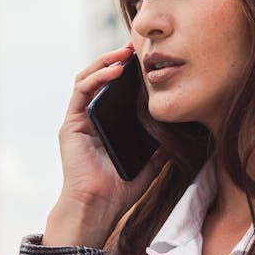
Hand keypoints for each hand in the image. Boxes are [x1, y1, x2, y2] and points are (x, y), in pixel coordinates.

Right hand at [43, 45, 164, 246]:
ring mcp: (79, 120)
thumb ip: (160, 144)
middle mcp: (90, 119)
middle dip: (117, 59)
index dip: (129, 72)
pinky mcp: (71, 123)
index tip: (148, 60)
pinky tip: (116, 69)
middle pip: (100, 79)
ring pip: (88, 79)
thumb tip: (183, 129)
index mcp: (107, 126)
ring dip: (106, 61)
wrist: (99, 207)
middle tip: (137, 47)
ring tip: (126, 52)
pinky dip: (98, 76)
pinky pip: (81, 91)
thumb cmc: (120, 190)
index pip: (115, 91)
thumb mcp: (150, 162)